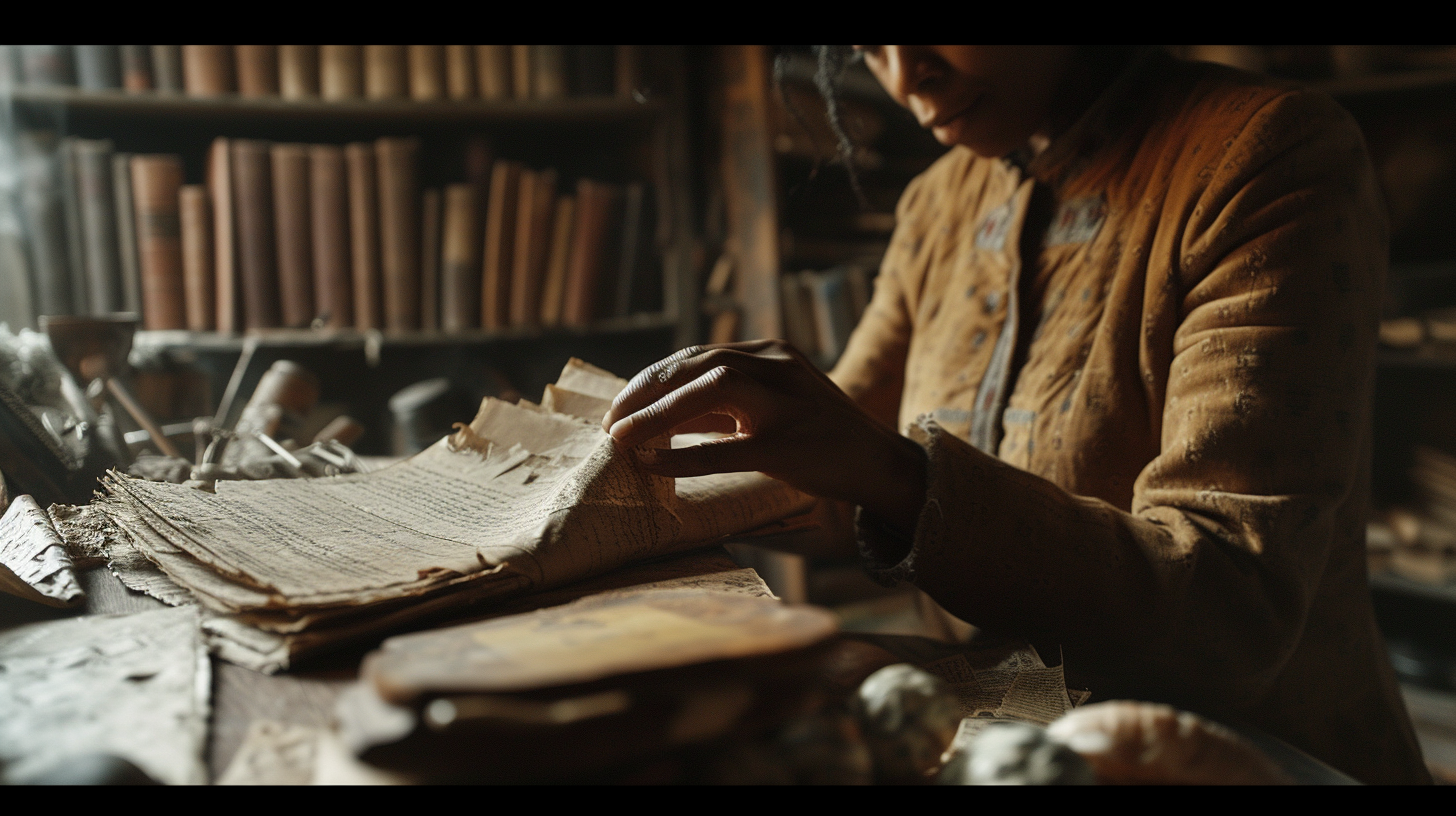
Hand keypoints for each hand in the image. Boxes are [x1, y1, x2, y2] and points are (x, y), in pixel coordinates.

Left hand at [602, 340, 927, 535]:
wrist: (877, 462)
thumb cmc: (817, 435)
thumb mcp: (770, 405)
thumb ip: (723, 406)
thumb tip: (657, 417)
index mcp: (770, 353)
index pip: (697, 355)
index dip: (651, 378)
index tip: (619, 403)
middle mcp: (777, 367)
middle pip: (698, 365)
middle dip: (646, 391)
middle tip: (611, 421)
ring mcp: (785, 404)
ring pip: (712, 392)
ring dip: (658, 414)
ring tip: (622, 438)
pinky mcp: (788, 445)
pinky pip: (727, 449)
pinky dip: (684, 456)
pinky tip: (653, 464)